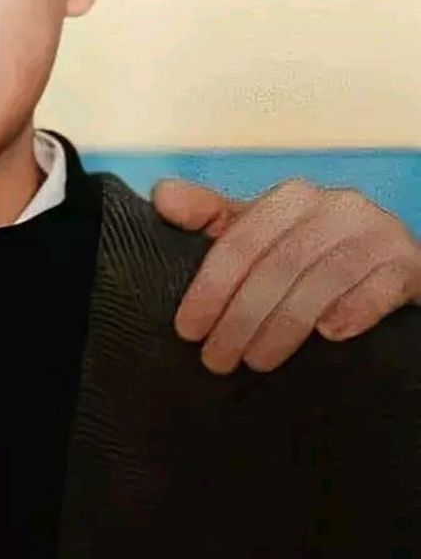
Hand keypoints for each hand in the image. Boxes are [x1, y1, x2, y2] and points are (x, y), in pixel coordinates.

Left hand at [153, 178, 420, 373]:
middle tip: (216, 359)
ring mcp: (378, 233)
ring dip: (285, 326)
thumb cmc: (310, 250)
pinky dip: (355, 310)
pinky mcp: (409, 264)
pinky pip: (382, 286)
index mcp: (292, 198)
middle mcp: (336, 207)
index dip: (209, 288)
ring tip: (257, 362)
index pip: (239, 243)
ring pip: (323, 280)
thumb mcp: (259, 230)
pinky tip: (330, 337)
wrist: (388, 262)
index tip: (188, 329)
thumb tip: (162, 196)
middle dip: (241, 318)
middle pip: (277, 266)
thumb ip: (210, 216)